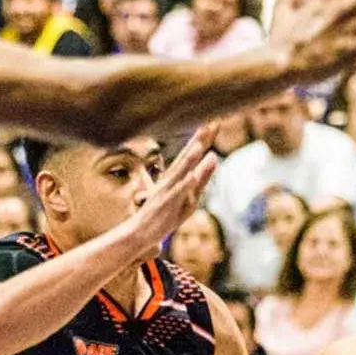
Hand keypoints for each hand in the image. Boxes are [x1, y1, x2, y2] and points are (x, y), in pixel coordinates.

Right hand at [122, 122, 219, 260]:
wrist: (141, 233)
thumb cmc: (166, 214)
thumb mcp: (190, 196)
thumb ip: (202, 178)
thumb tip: (214, 157)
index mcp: (178, 176)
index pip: (192, 153)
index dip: (204, 138)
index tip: (215, 121)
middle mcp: (171, 180)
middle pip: (186, 157)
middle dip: (198, 141)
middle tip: (210, 123)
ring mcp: (167, 191)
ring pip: (179, 173)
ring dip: (189, 159)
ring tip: (199, 145)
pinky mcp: (165, 205)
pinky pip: (175, 194)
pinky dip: (184, 185)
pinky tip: (192, 176)